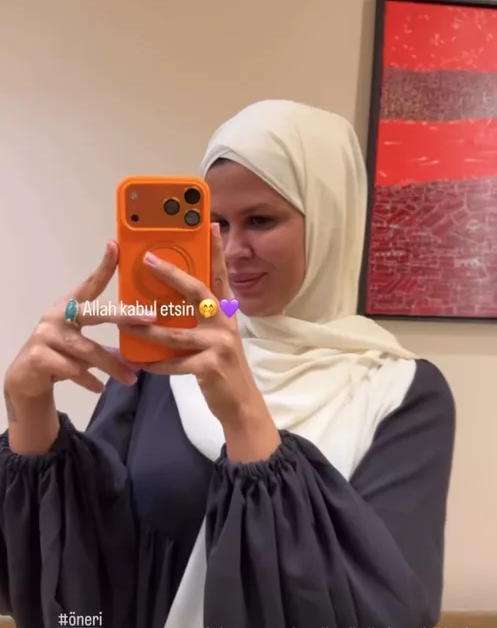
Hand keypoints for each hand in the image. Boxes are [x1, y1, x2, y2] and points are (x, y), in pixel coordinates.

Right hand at [4, 241, 155, 401]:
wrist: (26, 379)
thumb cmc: (59, 355)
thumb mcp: (82, 347)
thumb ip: (107, 348)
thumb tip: (139, 358)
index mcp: (70, 307)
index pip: (89, 285)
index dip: (103, 267)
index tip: (115, 246)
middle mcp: (57, 316)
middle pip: (95, 313)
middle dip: (125, 315)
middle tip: (150, 319)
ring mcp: (46, 335)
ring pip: (88, 350)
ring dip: (112, 365)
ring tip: (131, 378)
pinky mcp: (39, 356)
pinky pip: (73, 369)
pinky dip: (89, 380)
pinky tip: (101, 387)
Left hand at [120, 224, 269, 430]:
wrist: (240, 403)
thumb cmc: (222, 366)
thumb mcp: (216, 336)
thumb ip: (199, 317)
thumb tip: (166, 302)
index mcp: (224, 312)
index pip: (220, 275)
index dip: (216, 250)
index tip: (210, 224)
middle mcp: (224, 322)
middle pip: (196, 291)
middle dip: (171, 274)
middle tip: (149, 260)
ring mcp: (219, 343)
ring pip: (176, 332)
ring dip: (148, 328)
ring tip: (125, 321)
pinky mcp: (210, 366)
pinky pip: (176, 362)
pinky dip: (157, 364)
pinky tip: (143, 363)